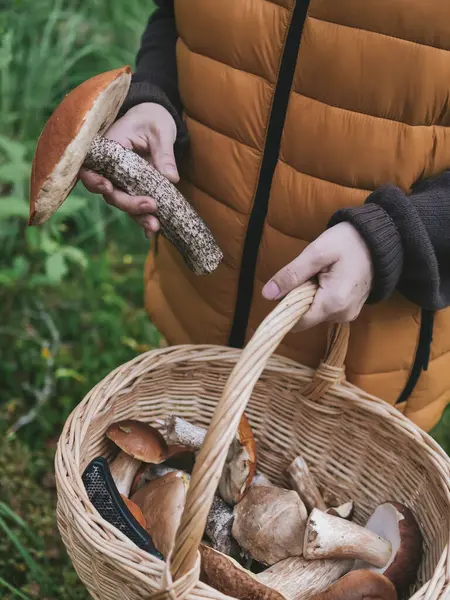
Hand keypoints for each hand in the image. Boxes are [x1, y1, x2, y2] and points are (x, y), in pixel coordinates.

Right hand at [79, 102, 178, 238]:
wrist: (154, 119)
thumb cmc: (152, 120)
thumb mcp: (160, 131)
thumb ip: (164, 153)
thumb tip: (171, 178)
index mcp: (109, 147)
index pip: (91, 167)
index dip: (94, 181)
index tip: (107, 187)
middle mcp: (109, 168)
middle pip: (109, 192)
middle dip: (128, 203)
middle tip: (151, 206)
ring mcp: (119, 180)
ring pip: (122, 202)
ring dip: (137, 216)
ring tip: (155, 226)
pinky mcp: (131, 189)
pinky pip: (133, 205)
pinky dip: (142, 218)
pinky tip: (152, 232)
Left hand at [262, 222, 373, 330]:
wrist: (382, 238)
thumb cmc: (349, 242)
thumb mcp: (316, 253)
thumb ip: (291, 274)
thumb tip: (267, 294)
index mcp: (333, 304)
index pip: (298, 322)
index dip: (285, 308)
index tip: (282, 289)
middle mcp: (342, 315)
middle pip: (306, 316)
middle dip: (299, 297)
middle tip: (309, 273)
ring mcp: (349, 313)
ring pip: (315, 312)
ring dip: (310, 296)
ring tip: (321, 273)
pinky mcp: (351, 309)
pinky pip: (326, 308)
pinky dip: (321, 295)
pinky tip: (328, 278)